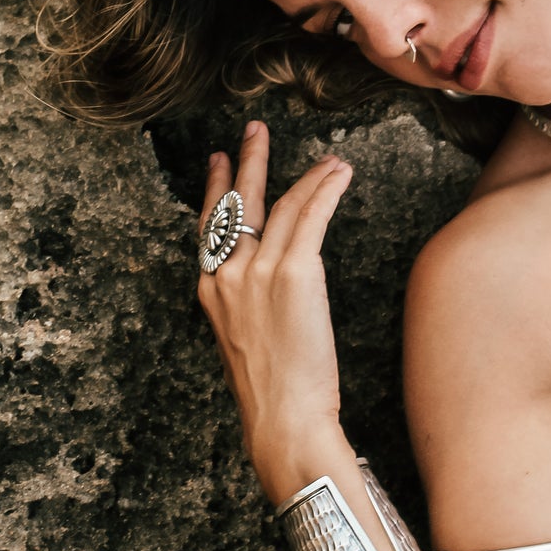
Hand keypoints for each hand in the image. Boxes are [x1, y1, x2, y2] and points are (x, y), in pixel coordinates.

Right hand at [197, 121, 354, 497]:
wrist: (283, 420)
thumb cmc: (273, 398)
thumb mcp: (246, 348)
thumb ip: (250, 313)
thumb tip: (271, 300)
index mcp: (212, 294)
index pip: (211, 229)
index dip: (216, 191)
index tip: (218, 163)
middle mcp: (228, 276)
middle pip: (239, 204)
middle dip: (248, 161)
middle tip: (255, 130)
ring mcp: (258, 272)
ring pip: (284, 206)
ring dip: (308, 176)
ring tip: (328, 157)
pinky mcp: (294, 273)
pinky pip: (311, 218)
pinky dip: (326, 190)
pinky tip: (339, 173)